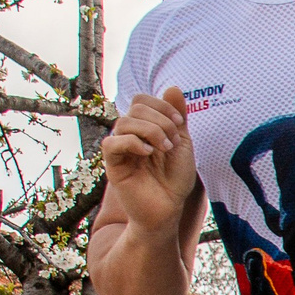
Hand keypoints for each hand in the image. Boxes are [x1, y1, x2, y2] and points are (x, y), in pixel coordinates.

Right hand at [100, 88, 199, 233]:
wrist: (168, 207)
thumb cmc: (174, 178)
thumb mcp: (182, 143)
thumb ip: (177, 117)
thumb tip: (173, 86)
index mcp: (144, 126)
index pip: (142, 100)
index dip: (161, 105)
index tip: (179, 123)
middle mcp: (129, 134)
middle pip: (135, 107)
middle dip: (160, 121)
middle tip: (172, 142)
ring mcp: (119, 148)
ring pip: (124, 122)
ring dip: (151, 132)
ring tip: (164, 150)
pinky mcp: (112, 164)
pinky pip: (112, 143)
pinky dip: (133, 143)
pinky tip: (148, 153)